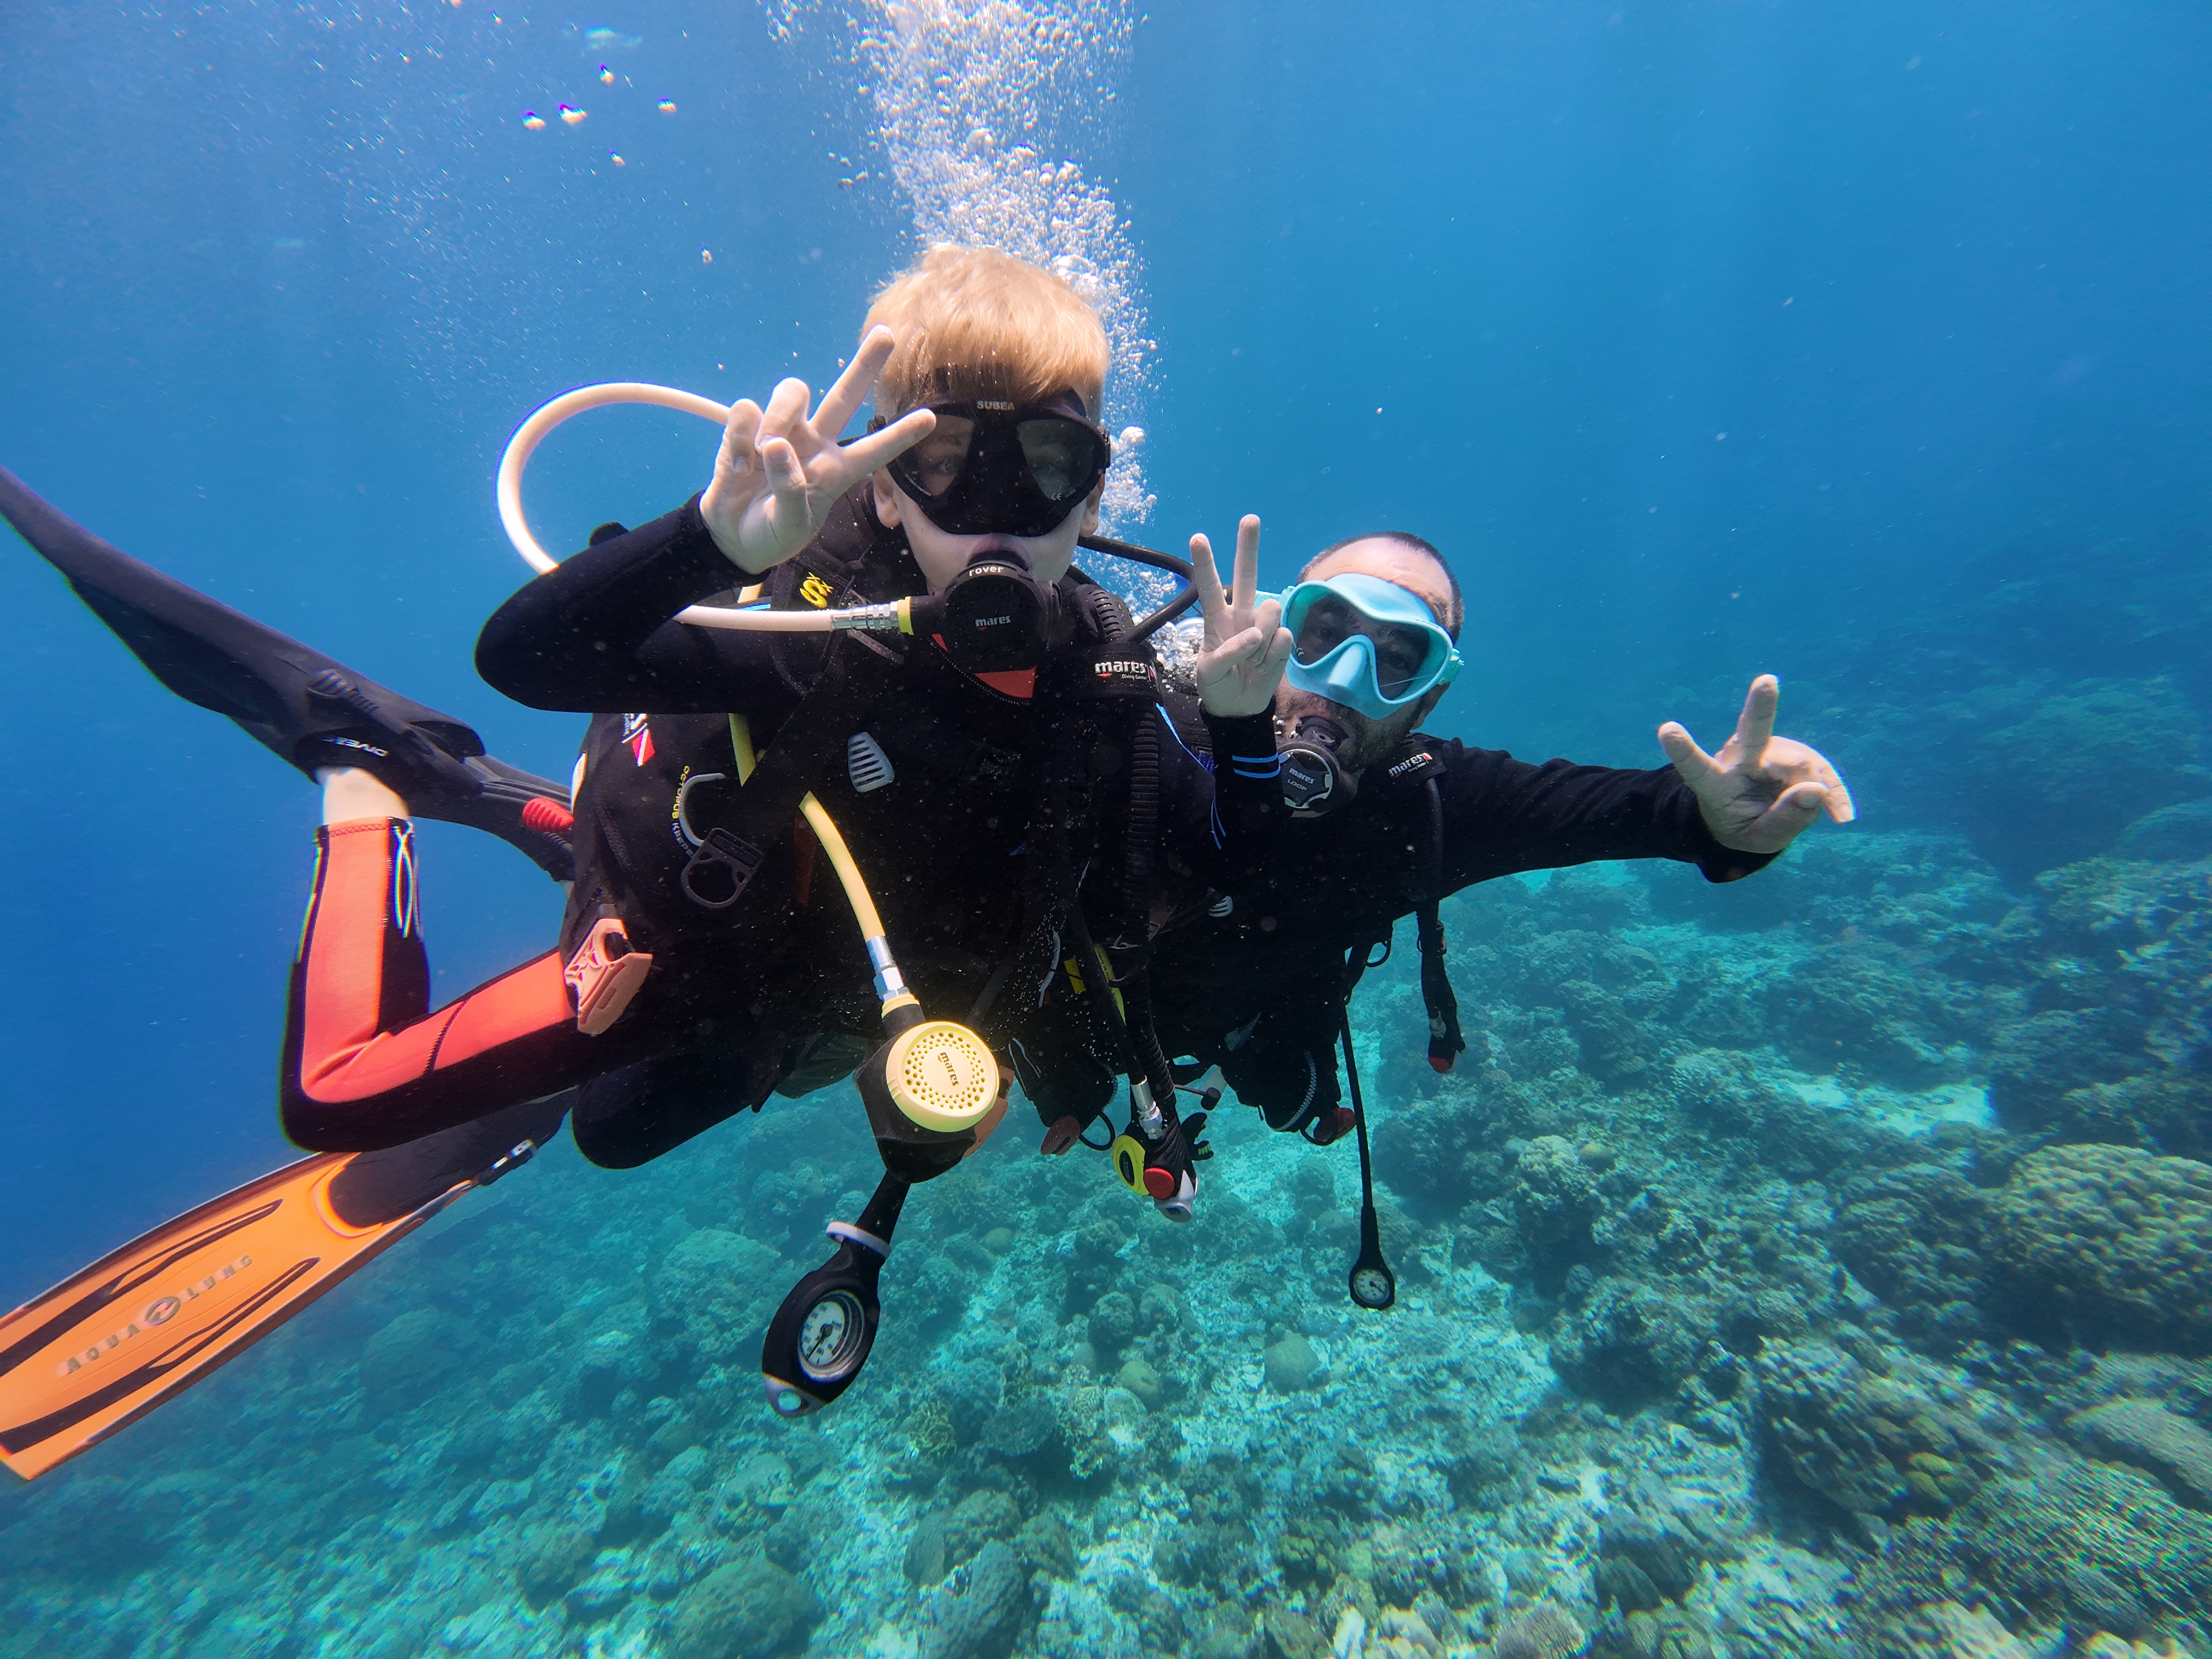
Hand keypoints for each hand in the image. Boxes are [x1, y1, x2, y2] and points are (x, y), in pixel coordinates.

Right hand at [698, 326, 934, 573]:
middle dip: (865, 364)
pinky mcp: (746, 427)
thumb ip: (790, 491)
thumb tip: (775, 447)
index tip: (931, 418)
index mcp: (835, 471)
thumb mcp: (789, 526)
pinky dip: (738, 436)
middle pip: (843, 395)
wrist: (732, 537)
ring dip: (777, 417)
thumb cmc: (772, 532)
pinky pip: (745, 410)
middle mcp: (814, 443)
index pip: (873, 451)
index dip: (900, 436)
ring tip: (761, 454)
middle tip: (886, 335)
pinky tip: (738, 466)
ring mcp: (781, 430)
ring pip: (791, 390)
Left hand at [1190, 514, 1291, 717]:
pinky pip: (1283, 638)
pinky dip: (1273, 656)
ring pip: (1270, 610)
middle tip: (1250, 518)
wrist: (1239, 707)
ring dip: (1262, 640)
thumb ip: (1227, 652)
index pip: (1209, 587)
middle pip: (1246, 575)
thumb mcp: (1209, 672)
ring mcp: (1263, 625)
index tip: (1197, 538)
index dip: (1205, 563)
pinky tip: (1264, 665)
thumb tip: (1257, 635)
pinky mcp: (1282, 640)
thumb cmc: (1218, 684)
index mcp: (1217, 619)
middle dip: (1248, 546)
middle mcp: (1241, 615)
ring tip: (1252, 659)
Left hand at [1659, 675, 1855, 854]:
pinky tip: (1841, 816)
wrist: (1754, 818)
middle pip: (1753, 732)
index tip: (1667, 730)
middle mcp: (1739, 758)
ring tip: (1797, 811)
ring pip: (1801, 764)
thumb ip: (1784, 820)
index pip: (1697, 767)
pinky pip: (1821, 768)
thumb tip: (1814, 790)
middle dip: (1761, 706)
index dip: (1684, 750)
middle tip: (1767, 682)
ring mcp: (1767, 749)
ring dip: (1810, 792)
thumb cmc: (1746, 829)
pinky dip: (1833, 794)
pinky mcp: (1792, 751)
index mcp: (1716, 784)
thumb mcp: (1760, 839)